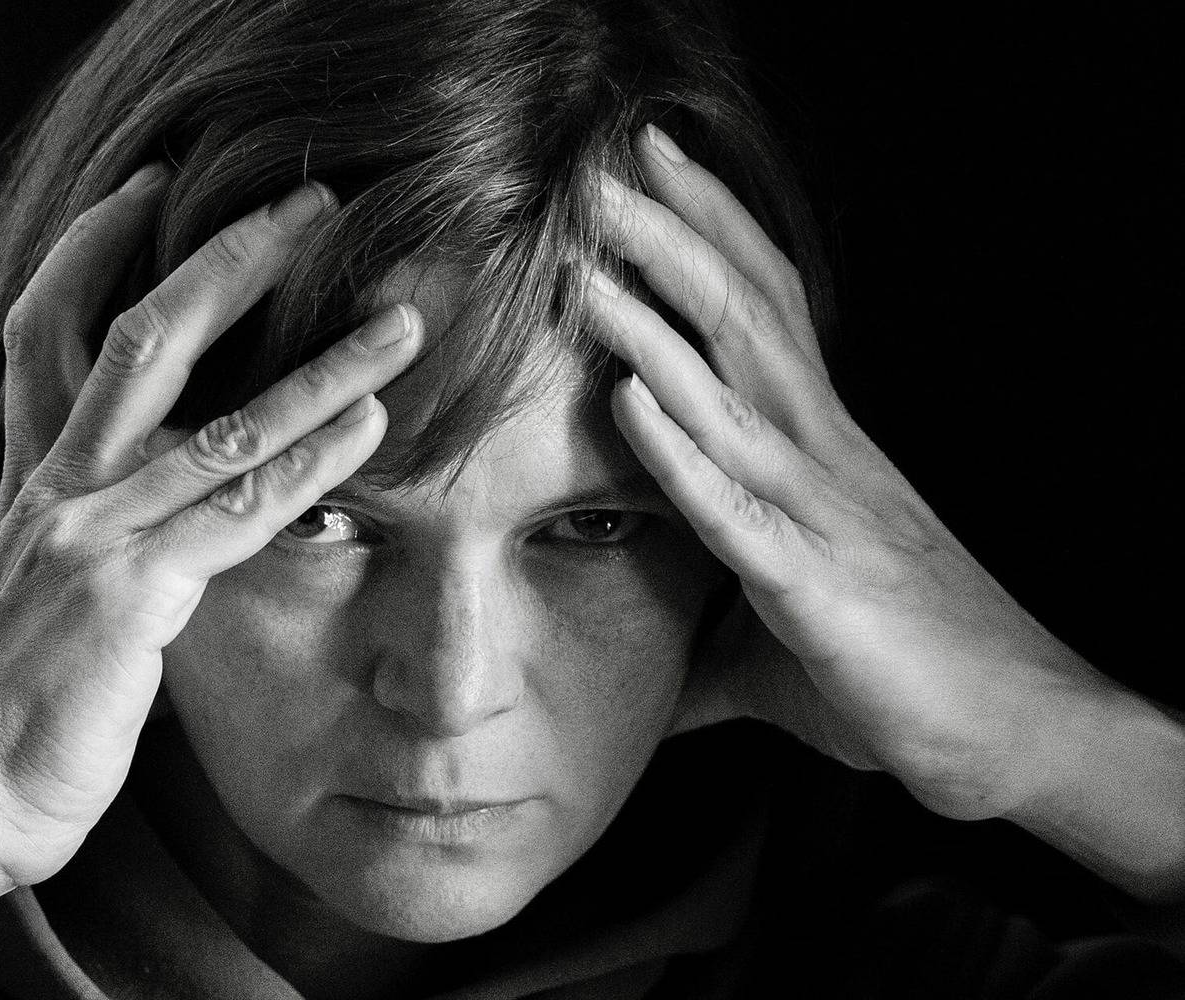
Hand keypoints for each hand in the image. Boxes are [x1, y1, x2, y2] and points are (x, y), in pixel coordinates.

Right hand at [0, 165, 424, 938]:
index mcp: (34, 476)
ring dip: (326, 362)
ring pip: (225, 418)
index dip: (93, 246)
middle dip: (230, 258)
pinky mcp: (131, 592)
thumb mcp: (39, 589)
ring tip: (404, 320)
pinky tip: (376, 424)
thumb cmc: (5, 703)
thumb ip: (97, 531)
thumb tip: (168, 508)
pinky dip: (315, 462)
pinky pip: (242, 509)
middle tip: (311, 201)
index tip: (149, 184)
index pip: (47, 326)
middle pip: (147, 336)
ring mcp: (95, 532)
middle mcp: (61, 485)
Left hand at [582, 126, 1184, 897]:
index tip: (650, 179)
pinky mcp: (813, 586)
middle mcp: (822, 458)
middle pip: (746, 319)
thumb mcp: (776, 647)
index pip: (762, 316)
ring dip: (657, 323)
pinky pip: (737, 507)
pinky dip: (683, 450)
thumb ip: (705, 647)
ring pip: (734, 391)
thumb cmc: (895, 673)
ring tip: (592, 256)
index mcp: (817, 452)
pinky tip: (632, 397)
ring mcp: (821, 513)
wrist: (1007, 732)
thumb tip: (645, 682)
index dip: (708, 240)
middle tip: (606, 170)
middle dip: (676, 238)